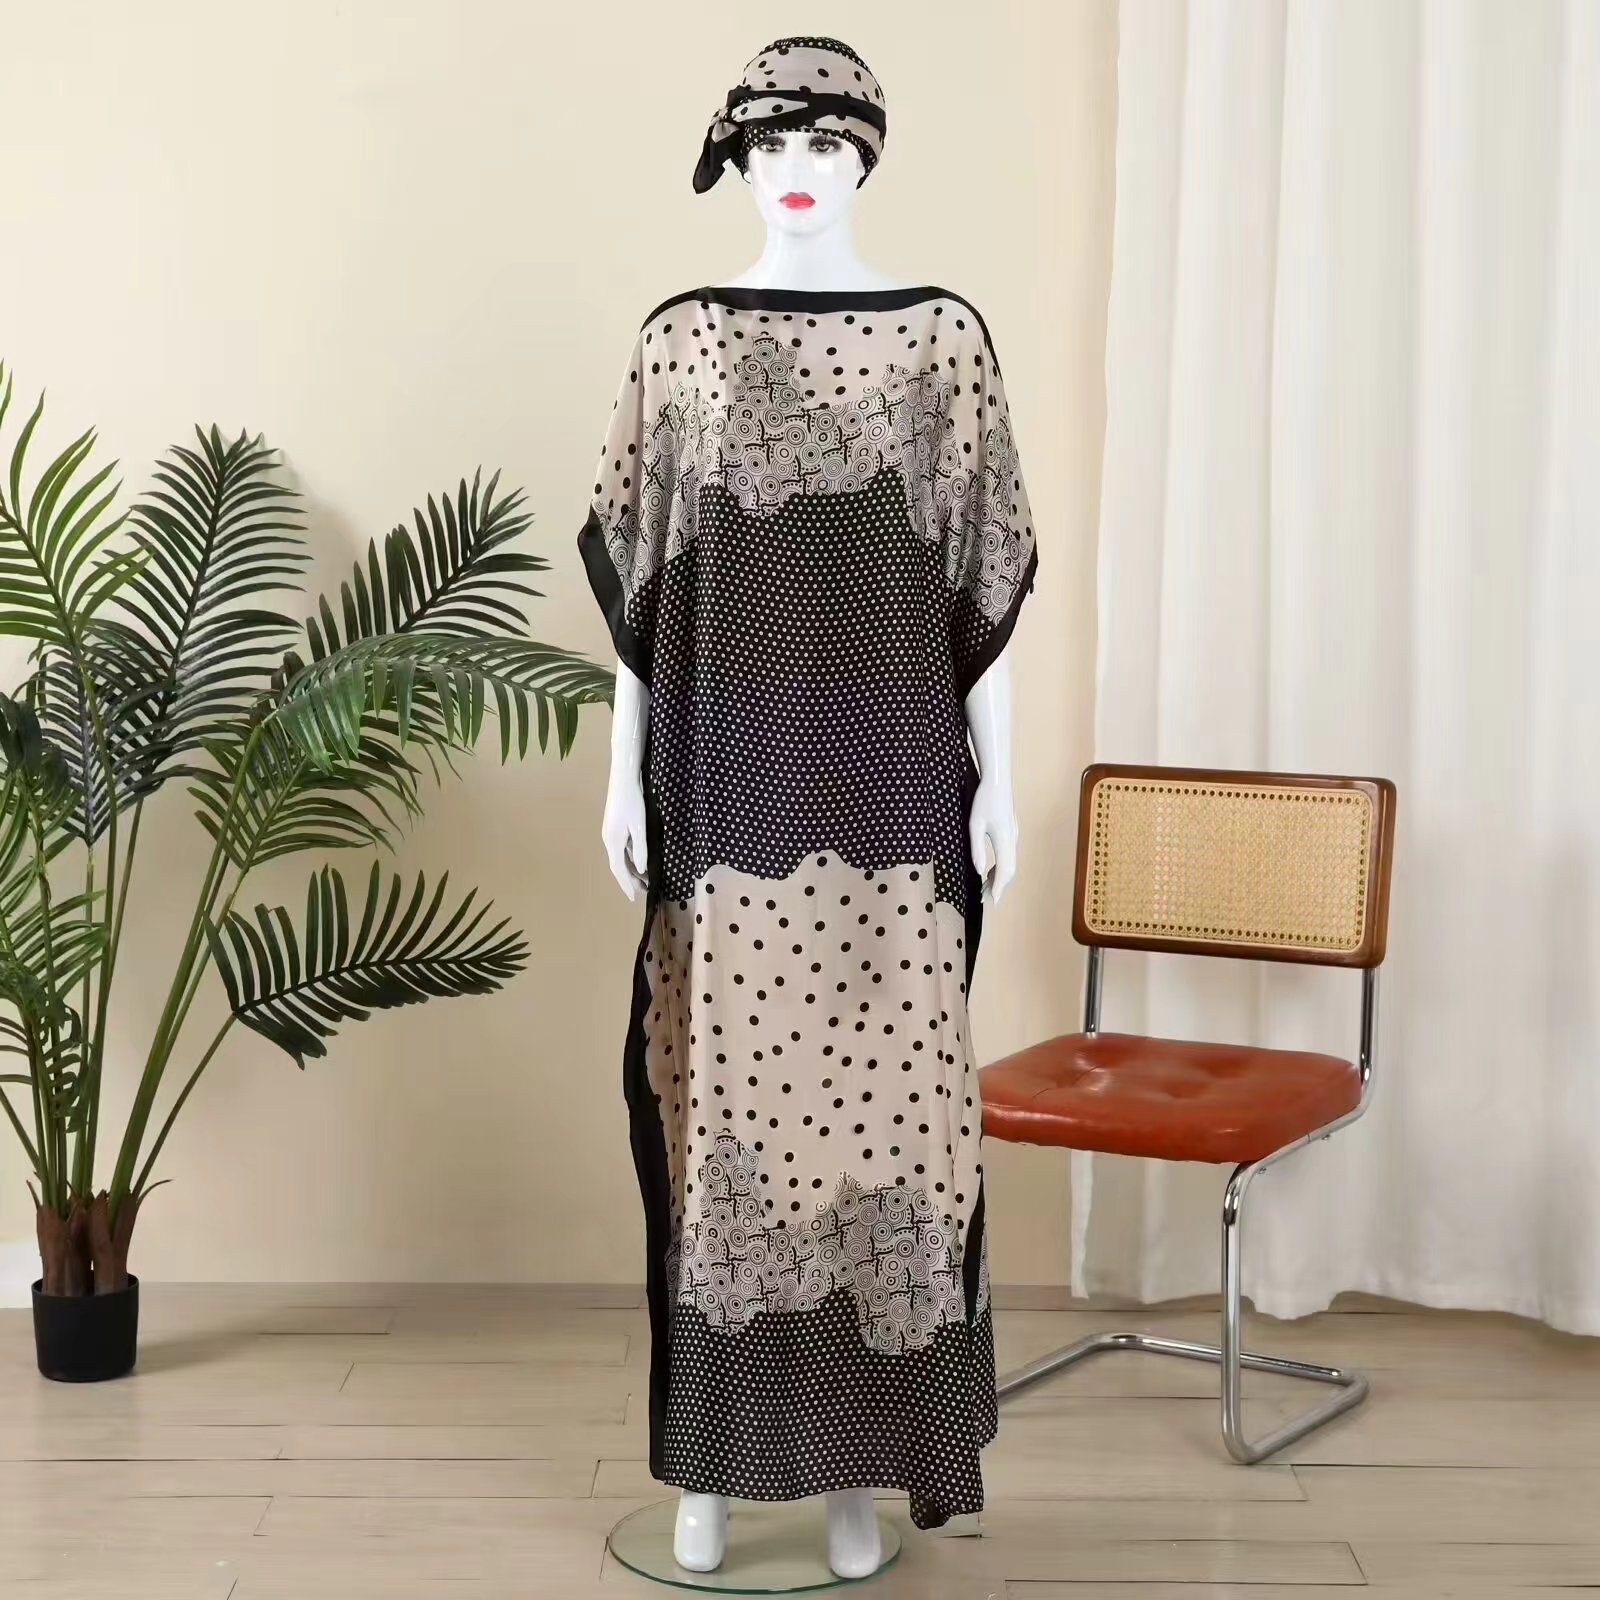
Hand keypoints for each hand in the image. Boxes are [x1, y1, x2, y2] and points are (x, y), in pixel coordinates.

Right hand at [602, 771, 648, 900]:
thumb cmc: (632, 801)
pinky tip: (639, 861)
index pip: (619, 869)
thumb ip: (640, 849)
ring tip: (644, 879)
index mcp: (613, 841)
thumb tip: (642, 869)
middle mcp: (609, 839)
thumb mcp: (639, 826)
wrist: (624, 778)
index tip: (634, 898)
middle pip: (618, 865)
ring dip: (631, 869)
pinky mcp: (615, 826)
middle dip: (629, 880)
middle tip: (643, 891)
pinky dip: (630, 858)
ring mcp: (611, 833)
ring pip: (620, 857)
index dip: (627, 884)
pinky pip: (622, 848)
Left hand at [969, 777, 1017, 906]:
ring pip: (1009, 864)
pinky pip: (1008, 856)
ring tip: (983, 889)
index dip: (998, 888)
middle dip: (997, 887)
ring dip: (997, 878)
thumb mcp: (974, 824)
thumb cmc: (984, 800)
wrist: (998, 781)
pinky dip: (999, 868)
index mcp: (1004, 840)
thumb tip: (978, 871)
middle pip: (1009, 871)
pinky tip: (987, 872)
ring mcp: (1013, 837)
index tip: (992, 901)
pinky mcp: (1011, 833)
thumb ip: (976, 849)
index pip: (1004, 871)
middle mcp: (1012, 840)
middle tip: (983, 899)